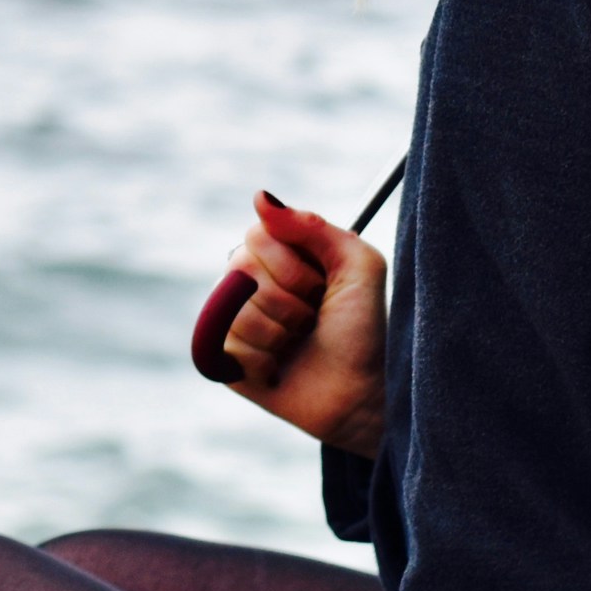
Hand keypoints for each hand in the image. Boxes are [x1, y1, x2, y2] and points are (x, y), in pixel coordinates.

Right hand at [218, 190, 387, 457]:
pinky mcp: (226, 358)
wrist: (364, 394)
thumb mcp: (359, 266)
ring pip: (235, 311)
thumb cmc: (366, 330)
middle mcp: (252, 282)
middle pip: (241, 269)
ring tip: (299, 344)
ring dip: (278, 333)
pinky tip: (280, 367)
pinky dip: (261, 360)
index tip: (320, 286)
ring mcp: (235, 319)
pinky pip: (224, 345)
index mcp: (281, 254)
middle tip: (313, 318)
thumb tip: (260, 196)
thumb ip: (314, 225)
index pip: (257, 235)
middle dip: (288, 300)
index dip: (290, 265)